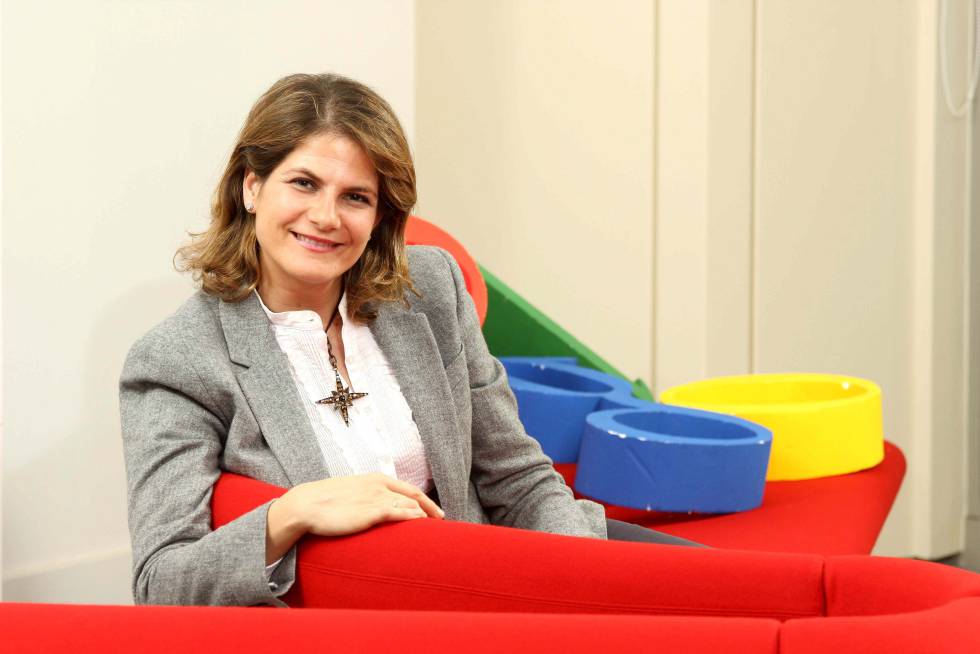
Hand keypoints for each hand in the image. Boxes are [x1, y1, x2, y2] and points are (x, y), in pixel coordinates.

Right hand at [276, 472, 444, 538]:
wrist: (307, 504)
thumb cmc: (324, 501)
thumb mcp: (350, 492)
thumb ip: (365, 496)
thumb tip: (371, 507)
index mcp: (375, 479)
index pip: (409, 489)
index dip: (425, 501)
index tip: (435, 511)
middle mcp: (380, 485)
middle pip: (415, 497)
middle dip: (431, 510)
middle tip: (442, 522)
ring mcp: (377, 497)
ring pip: (411, 505)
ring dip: (425, 517)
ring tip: (436, 531)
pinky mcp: (372, 512)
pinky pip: (401, 514)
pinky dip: (415, 519)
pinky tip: (422, 527)